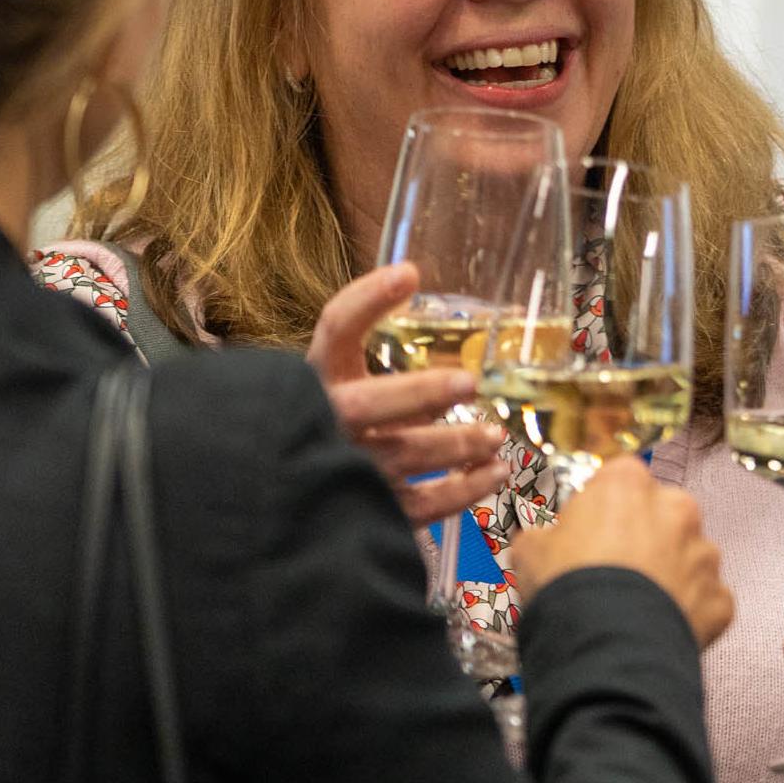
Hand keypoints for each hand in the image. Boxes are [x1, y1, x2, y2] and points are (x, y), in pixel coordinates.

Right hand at [305, 263, 508, 526]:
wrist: (287, 494)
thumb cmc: (330, 424)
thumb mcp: (346, 384)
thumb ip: (382, 367)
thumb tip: (436, 323)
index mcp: (317, 377)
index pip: (334, 329)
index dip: (367, 299)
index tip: (409, 274)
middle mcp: (325, 420)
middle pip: (366, 404)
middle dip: (419, 394)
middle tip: (468, 382)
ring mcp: (343, 467)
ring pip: (401, 456)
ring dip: (455, 445)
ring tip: (496, 436)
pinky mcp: (366, 509)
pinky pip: (420, 504)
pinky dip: (464, 490)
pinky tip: (495, 471)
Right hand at [514, 458, 734, 645]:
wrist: (605, 646)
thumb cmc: (569, 589)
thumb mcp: (531, 550)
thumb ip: (546, 535)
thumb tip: (543, 544)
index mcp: (628, 484)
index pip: (620, 478)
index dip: (603, 506)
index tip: (590, 529)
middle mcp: (676, 509)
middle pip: (662, 514)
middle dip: (644, 536)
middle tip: (615, 569)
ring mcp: (704, 554)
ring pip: (689, 556)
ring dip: (669, 573)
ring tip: (636, 604)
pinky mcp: (719, 598)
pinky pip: (706, 599)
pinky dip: (688, 611)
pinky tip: (659, 626)